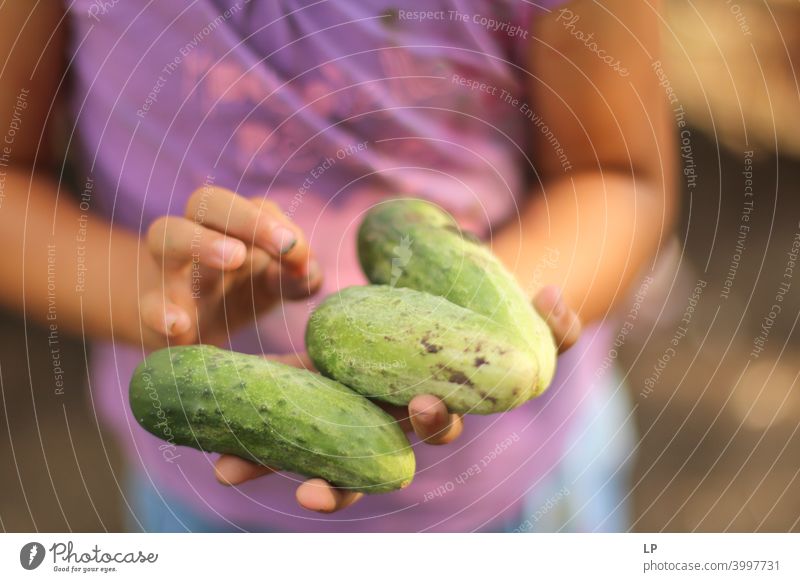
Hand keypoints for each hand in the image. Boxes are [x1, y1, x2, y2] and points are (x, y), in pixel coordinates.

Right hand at [139, 186, 320, 347]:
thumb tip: (311, 272)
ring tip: (234, 259)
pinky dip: (159, 311)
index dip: (278, 224)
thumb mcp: (274, 284)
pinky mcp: (152, 314)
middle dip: (246, 217)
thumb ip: (296, 277)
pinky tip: (178, 324)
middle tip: (281, 245)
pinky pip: (147, 304)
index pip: (252, 206)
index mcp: (232, 229)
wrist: (183, 333)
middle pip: (206, 201)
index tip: (299, 253)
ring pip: (165, 234)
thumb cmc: (238, 296)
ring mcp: (169, 273)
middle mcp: (196, 239)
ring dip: (201, 241)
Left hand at [214, 285, 581, 513]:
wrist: (443, 300)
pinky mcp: (313, 392)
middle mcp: (390, 415)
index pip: (439, 422)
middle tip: (312, 493)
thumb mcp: (518, 318)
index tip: (429, 406)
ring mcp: (350, 408)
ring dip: (274, 465)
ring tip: (229, 472)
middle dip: (342, 479)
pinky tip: (218, 453)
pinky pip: (284, 418)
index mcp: (437, 398)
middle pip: (366, 455)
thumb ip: (550, 319)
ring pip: (314, 447)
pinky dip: (253, 439)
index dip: (436, 423)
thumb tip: (554, 298)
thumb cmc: (480, 318)